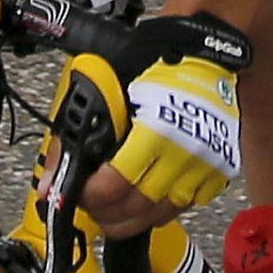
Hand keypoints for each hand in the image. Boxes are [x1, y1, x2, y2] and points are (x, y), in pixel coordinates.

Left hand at [83, 11, 251, 228]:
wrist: (202, 53)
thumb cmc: (153, 65)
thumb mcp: (103, 91)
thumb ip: (73, 139)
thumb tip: (52, 182)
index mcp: (154, 131)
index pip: (114, 187)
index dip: (89, 198)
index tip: (79, 194)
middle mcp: (184, 153)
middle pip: (137, 208)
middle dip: (106, 214)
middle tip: (92, 206)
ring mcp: (205, 165)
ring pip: (162, 214)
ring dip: (133, 219)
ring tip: (114, 209)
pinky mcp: (220, 169)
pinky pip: (188, 205)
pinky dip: (164, 209)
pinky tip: (147, 200)